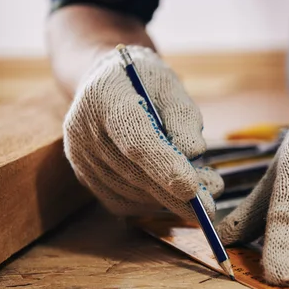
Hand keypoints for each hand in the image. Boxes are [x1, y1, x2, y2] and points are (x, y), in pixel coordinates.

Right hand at [63, 46, 223, 220]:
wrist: (106, 82)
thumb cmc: (143, 82)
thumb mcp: (169, 85)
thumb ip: (183, 116)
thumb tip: (194, 153)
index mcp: (104, 97)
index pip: (134, 139)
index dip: (163, 166)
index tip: (192, 189)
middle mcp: (83, 130)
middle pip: (131, 172)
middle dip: (173, 194)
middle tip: (208, 206)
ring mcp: (80, 156)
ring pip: (128, 192)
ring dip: (166, 200)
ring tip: (199, 195)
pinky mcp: (84, 176)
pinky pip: (120, 201)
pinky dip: (150, 203)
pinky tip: (171, 194)